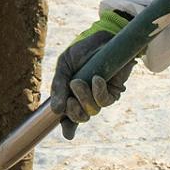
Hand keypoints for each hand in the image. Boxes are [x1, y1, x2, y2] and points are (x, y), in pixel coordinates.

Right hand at [49, 10, 134, 139]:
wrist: (102, 36)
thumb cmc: (83, 50)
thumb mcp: (65, 65)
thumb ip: (58, 86)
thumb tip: (55, 111)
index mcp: (71, 94)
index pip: (68, 116)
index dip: (68, 127)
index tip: (68, 134)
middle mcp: (86, 98)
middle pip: (79, 117)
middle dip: (73, 112)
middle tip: (70, 99)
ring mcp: (100, 96)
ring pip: (91, 111)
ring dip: (82, 99)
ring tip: (78, 82)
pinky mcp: (114, 91)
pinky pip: (105, 101)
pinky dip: (98, 92)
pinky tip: (97, 79)